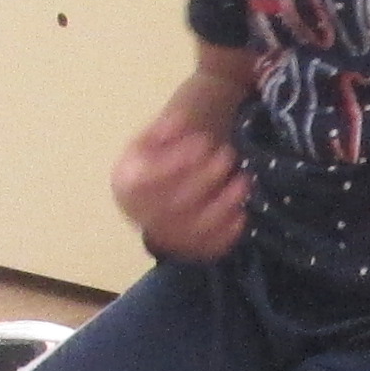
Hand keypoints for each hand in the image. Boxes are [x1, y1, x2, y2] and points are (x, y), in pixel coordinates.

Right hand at [109, 104, 248, 260]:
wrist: (150, 197)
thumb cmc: (153, 162)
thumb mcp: (150, 140)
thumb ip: (163, 130)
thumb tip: (179, 120)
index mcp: (126, 186)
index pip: (146, 181)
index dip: (176, 162)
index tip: (203, 142)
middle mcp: (141, 217)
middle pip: (173, 205)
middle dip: (205, 178)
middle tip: (228, 154)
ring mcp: (166, 237)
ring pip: (195, 229)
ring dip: (224, 205)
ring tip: (243, 180)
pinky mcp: (188, 251)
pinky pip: (209, 248)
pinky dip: (229, 233)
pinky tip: (242, 213)